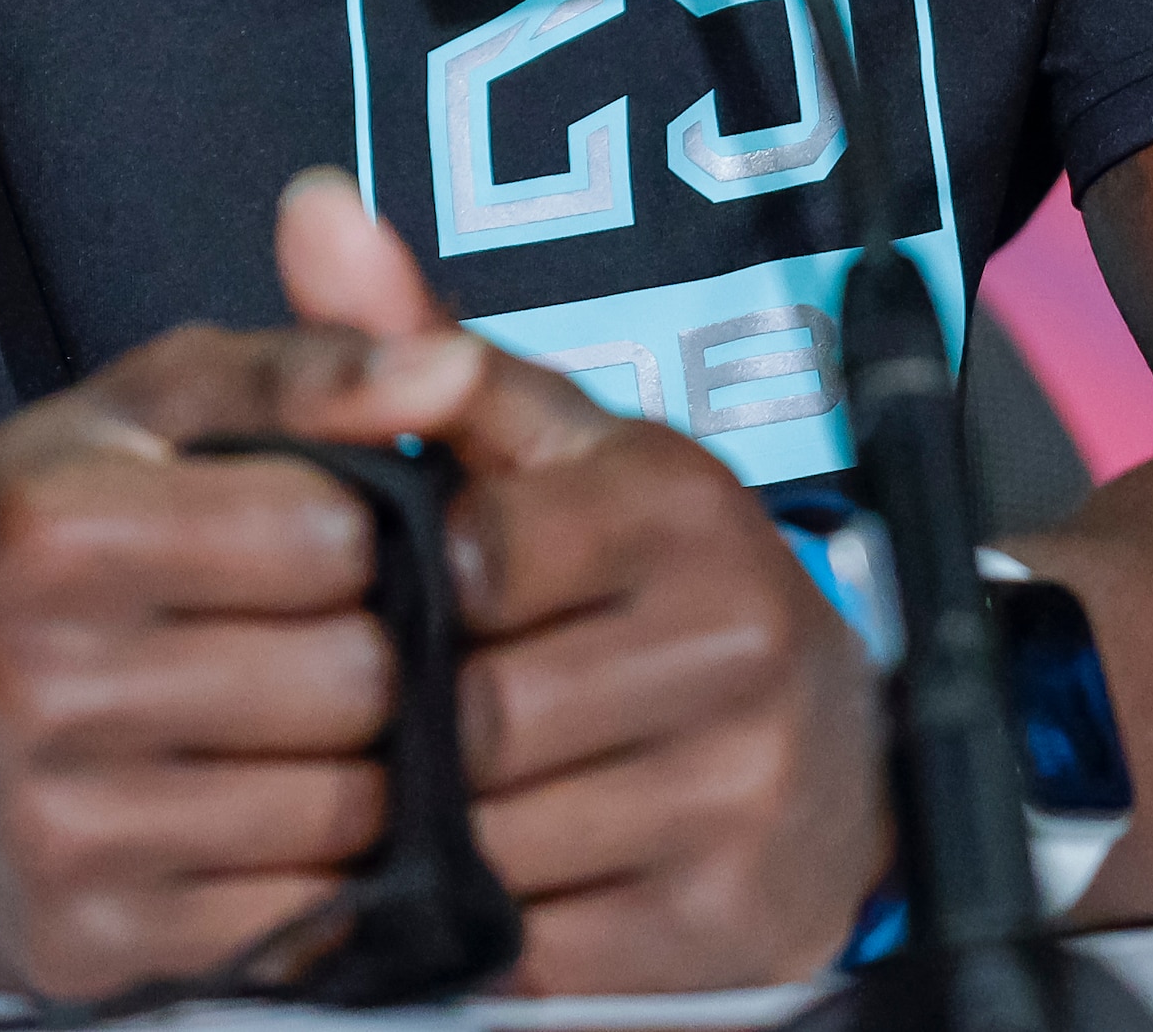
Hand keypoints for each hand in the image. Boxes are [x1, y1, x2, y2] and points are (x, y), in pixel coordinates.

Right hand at [0, 314, 481, 1002]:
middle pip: (353, 679)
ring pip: (345, 811)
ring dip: (359, 768)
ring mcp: (61, 829)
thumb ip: (306, 372)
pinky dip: (321, 871)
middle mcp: (41, 680)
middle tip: (318, 638)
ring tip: (300, 725)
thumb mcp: (145, 412)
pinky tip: (273, 814)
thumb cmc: (37, 545)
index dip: (358, 533)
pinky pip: (302, 920)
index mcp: (55, 526)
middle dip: (369, 652)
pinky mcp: (90, 948)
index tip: (315, 539)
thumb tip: (453, 371)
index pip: (334, 534)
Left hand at [278, 167, 892, 992]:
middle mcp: (736, 637)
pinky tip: (507, 878)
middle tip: (426, 725)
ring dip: (454, 841)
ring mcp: (746, 790)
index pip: (467, 564)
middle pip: (478, 721)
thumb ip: (416, 340)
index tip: (435, 607)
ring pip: (505, 844)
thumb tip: (306, 204)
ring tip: (459, 803)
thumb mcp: (545, 446)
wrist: (845, 755)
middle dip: (428, 736)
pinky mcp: (731, 924)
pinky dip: (497, 929)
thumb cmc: (639, 580)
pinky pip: (544, 947)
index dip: (421, 600)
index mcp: (675, 500)